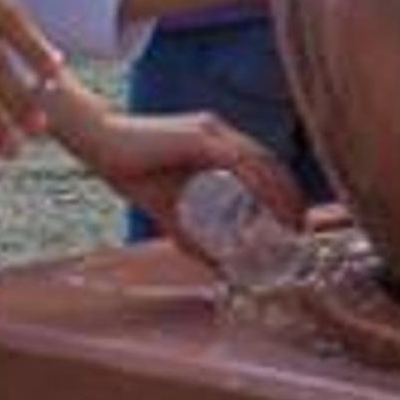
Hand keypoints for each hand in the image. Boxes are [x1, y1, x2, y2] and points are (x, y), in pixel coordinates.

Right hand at [49, 94, 308, 225]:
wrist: (99, 142)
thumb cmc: (132, 171)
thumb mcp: (170, 210)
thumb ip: (193, 235)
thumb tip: (218, 267)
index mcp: (218, 141)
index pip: (263, 163)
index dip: (284, 190)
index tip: (294, 220)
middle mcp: (221, 132)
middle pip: (269, 161)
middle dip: (290, 195)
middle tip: (300, 229)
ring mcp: (211, 132)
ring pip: (259, 161)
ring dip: (279, 193)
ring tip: (288, 224)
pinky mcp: (199, 137)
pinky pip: (236, 162)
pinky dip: (254, 185)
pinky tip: (263, 207)